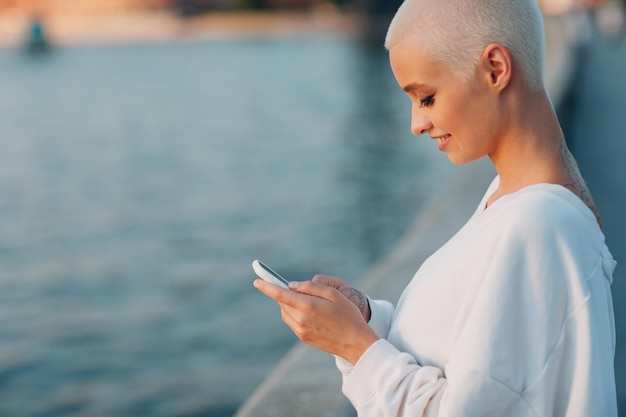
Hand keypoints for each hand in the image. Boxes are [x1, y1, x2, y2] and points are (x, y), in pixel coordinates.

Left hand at [254, 279, 378, 364]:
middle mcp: (301, 320)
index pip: (280, 294)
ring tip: (308, 301)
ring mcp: (301, 331)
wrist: (356, 343)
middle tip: (293, 288)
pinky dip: (295, 314)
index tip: (257, 281)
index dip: (267, 287)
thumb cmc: (348, 315)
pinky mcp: (303, 338)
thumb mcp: (334, 294)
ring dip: (289, 304)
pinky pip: (292, 322)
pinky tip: (309, 313)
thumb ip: (311, 287)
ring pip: (286, 313)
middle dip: (284, 293)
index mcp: (308, 306)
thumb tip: (292, 286)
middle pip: (283, 303)